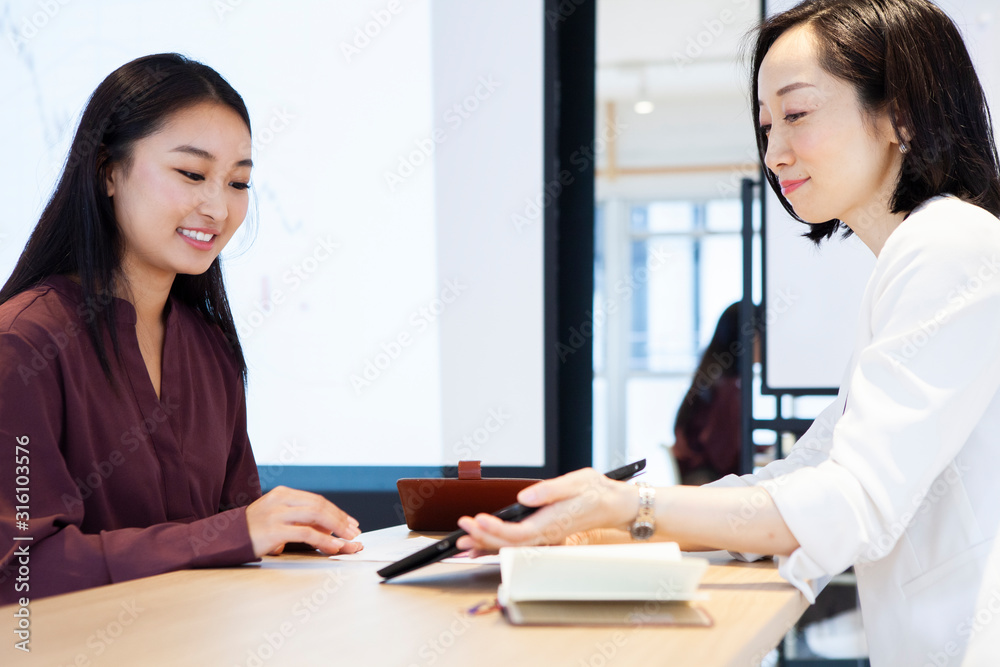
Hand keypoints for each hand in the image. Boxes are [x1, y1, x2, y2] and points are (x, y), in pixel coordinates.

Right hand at [245, 486, 362, 556]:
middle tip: (354, 531)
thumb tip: (328, 528)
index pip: (317, 500)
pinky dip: (324, 540)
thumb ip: (299, 519)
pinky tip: (334, 546)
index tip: (350, 522)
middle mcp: (281, 500)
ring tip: (349, 539)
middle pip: (320, 505)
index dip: (337, 511)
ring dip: (337, 528)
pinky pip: (306, 534)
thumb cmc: (253, 530)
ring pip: (316, 516)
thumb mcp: (276, 516)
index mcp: (283, 493)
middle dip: (341, 519)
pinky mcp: (274, 530)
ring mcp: (277, 514)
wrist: (224, 538)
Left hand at [455, 468, 638, 554]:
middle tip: (463, 527)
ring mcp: (544, 537)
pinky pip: (516, 545)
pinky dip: (496, 545)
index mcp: (553, 522)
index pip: (520, 532)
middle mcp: (547, 534)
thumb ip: (549, 490)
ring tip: (463, 540)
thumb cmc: (594, 491)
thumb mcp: (575, 481)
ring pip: (511, 547)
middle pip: (510, 543)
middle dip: (484, 537)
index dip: (497, 529)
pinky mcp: (541, 535)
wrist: (610, 503)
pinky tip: (480, 545)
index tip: (479, 518)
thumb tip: (524, 496)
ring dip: (486, 544)